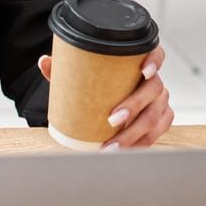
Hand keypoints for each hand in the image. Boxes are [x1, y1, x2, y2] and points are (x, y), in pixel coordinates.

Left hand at [38, 45, 172, 148]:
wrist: (108, 99)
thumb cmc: (99, 83)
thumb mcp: (82, 73)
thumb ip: (65, 66)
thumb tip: (44, 62)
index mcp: (139, 62)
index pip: (156, 54)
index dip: (154, 61)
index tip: (143, 71)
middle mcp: (154, 81)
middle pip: (154, 90)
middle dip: (135, 106)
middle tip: (113, 120)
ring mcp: (159, 102)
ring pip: (156, 116)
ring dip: (135, 133)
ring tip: (113, 144)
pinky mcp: (160, 120)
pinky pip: (157, 133)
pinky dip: (142, 143)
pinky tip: (126, 150)